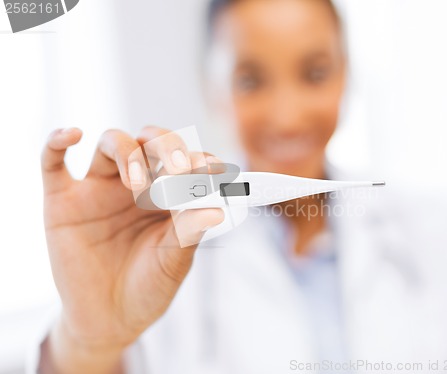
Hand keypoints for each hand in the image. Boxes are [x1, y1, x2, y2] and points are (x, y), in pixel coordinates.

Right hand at [40, 126, 223, 372]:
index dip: (198, 159)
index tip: (211, 168)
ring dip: (127, 152)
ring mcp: (99, 189)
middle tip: (177, 167)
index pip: (185, 161)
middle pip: (150, 142)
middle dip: (166, 146)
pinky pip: (52, 162)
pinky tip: (74, 135)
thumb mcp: (174, 261)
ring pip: (111, 142)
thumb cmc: (149, 286)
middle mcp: (137, 184)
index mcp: (169, 194)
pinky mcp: (64, 200)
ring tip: (137, 184)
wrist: (110, 319)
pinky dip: (58, 141)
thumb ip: (190, 231)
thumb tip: (216, 209)